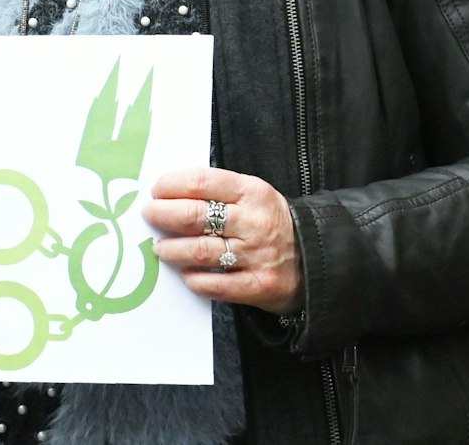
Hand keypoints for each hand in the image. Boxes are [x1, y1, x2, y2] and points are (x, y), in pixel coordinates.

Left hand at [143, 167, 302, 314]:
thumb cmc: (273, 223)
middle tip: (149, 215)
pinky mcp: (259, 286)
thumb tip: (171, 192)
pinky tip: (185, 275)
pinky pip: (217, 284)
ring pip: (201, 250)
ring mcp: (257, 255)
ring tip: (160, 247)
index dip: (172, 185)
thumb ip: (220, 192)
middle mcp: (254, 222)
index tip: (156, 190)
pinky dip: (195, 279)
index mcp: (252, 192)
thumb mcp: (254, 196)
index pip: (203, 182)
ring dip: (172, 249)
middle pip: (195, 215)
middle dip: (164, 214)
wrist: (319, 259)